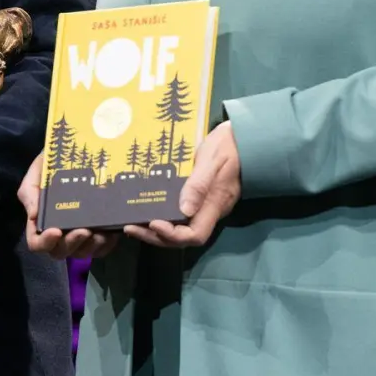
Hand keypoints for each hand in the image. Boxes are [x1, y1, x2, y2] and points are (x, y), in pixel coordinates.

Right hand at [19, 151, 118, 259]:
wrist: (75, 154)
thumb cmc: (51, 164)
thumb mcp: (37, 173)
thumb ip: (30, 192)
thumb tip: (33, 215)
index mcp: (41, 223)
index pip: (37, 243)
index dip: (45, 242)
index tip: (56, 230)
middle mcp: (60, 233)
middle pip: (61, 251)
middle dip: (72, 243)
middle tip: (84, 230)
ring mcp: (79, 236)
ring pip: (82, 253)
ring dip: (91, 246)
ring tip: (99, 232)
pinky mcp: (98, 234)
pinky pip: (102, 249)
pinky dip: (106, 244)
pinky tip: (110, 232)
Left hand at [125, 121, 240, 248]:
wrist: (243, 138)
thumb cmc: (228, 146)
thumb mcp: (211, 161)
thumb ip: (199, 185)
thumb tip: (184, 210)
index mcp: (215, 204)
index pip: (195, 235)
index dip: (172, 235)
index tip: (152, 223)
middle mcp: (211, 211)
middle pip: (184, 237)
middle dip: (157, 237)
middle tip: (131, 228)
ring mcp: (207, 206)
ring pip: (182, 229)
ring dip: (158, 231)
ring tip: (133, 225)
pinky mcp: (203, 199)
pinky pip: (183, 217)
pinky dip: (165, 219)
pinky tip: (148, 212)